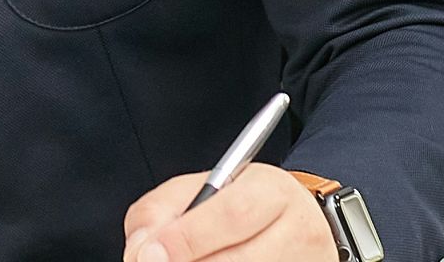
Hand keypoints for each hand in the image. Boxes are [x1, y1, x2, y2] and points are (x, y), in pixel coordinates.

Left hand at [124, 165, 336, 261]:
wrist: (302, 224)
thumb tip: (142, 250)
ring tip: (181, 260)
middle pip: (240, 260)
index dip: (187, 238)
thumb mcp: (204, 188)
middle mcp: (295, 232)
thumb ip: (163, 209)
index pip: (231, 214)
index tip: (151, 253)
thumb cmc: (245, 204)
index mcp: (271, 191)